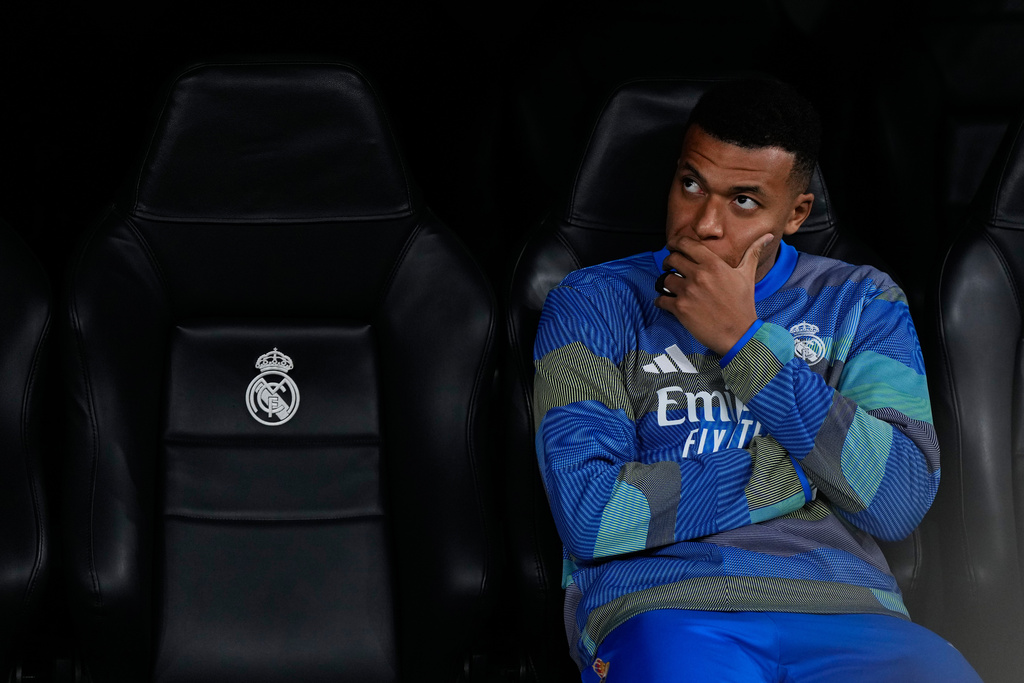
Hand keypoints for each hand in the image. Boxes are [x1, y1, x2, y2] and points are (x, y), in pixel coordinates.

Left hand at [654, 234, 773, 355]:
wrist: (739, 333)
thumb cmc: (743, 305)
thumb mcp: (747, 275)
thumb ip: (753, 252)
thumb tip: (767, 236)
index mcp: (714, 264)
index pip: (687, 244)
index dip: (676, 242)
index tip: (672, 245)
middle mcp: (699, 275)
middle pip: (672, 259)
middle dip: (668, 261)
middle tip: (668, 266)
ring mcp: (688, 292)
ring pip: (665, 279)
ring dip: (665, 282)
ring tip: (671, 286)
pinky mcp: (680, 308)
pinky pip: (661, 299)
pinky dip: (661, 300)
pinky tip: (665, 301)